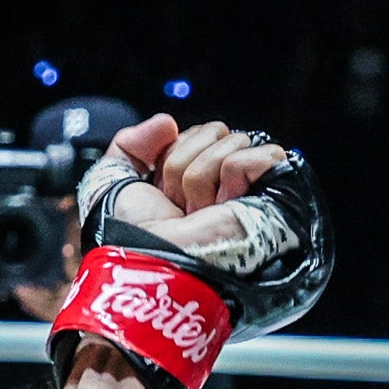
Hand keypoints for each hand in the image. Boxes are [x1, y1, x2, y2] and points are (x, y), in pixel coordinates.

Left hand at [50, 116, 334, 388]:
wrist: (159, 267)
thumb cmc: (133, 240)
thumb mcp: (112, 186)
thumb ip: (129, 146)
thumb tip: (169, 121)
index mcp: (195, 185)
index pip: (193, 134)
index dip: (171, 158)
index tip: (163, 197)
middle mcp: (226, 188)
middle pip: (213, 131)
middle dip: (184, 166)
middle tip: (181, 208)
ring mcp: (252, 193)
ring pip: (232, 141)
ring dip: (203, 178)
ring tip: (201, 213)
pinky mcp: (276, 198)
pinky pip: (260, 155)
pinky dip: (234, 176)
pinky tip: (226, 206)